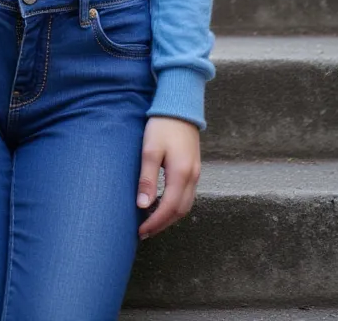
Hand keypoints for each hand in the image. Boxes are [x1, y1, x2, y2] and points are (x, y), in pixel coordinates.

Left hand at [136, 115, 200, 239]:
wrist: (180, 105)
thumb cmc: (162, 125)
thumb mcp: (150, 150)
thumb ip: (147, 179)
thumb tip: (143, 206)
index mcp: (181, 174)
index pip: (169, 209)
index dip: (155, 223)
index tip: (141, 232)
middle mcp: (193, 177)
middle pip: (180, 211)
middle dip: (163, 224)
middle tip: (145, 232)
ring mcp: (196, 172)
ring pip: (186, 204)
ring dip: (170, 216)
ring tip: (152, 221)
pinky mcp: (194, 167)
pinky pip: (188, 194)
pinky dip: (176, 205)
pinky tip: (163, 203)